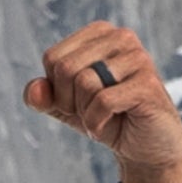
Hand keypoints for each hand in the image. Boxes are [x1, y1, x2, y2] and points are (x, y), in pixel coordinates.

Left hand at [22, 21, 181, 182]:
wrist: (146, 149)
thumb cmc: (108, 120)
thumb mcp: (68, 108)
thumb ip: (44, 96)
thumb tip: (34, 90)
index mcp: (100, 33)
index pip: (53, 58)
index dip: (57, 89)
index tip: (79, 101)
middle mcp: (121, 37)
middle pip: (66, 68)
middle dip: (69, 101)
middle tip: (90, 113)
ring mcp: (138, 58)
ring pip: (84, 82)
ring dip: (85, 112)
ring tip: (104, 118)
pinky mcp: (148, 84)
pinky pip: (102, 101)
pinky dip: (96, 123)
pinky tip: (110, 126)